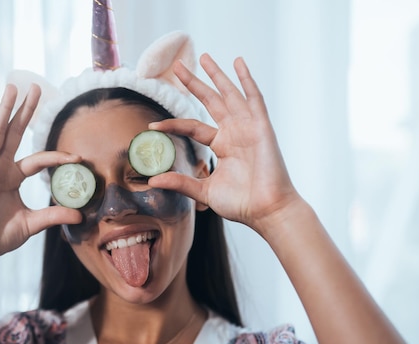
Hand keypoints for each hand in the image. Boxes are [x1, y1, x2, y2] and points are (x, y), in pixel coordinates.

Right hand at [0, 84, 81, 268]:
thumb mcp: (31, 224)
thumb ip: (53, 215)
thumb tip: (80, 214)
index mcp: (13, 177)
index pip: (39, 159)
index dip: (57, 157)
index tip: (77, 158)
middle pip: (15, 133)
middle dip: (26, 111)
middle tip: (36, 87)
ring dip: (3, 110)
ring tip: (12, 87)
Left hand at [148, 54, 299, 232]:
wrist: (266, 210)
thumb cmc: (241, 203)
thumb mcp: (204, 191)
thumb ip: (180, 182)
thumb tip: (152, 182)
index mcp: (222, 146)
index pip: (192, 126)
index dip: (173, 124)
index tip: (152, 125)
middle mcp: (234, 133)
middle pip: (211, 101)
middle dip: (195, 83)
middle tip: (178, 66)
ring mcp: (248, 128)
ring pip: (230, 94)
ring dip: (217, 75)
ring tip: (204, 57)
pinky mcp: (261, 127)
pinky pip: (253, 98)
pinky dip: (246, 80)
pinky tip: (238, 63)